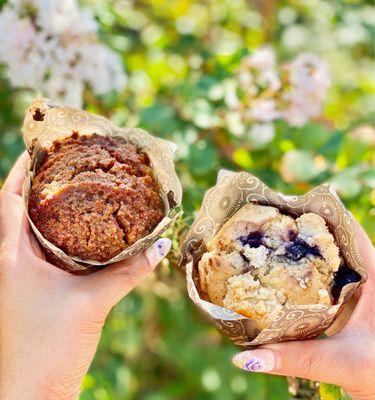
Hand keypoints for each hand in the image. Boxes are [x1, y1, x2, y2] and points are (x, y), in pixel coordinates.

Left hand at [0, 152, 171, 399]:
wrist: (33, 394)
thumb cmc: (50, 347)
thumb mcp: (93, 301)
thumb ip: (129, 271)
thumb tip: (160, 246)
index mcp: (11, 256)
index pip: (8, 199)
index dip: (22, 170)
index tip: (41, 148)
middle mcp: (9, 261)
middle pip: (17, 210)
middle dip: (38, 185)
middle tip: (66, 165)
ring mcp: (17, 276)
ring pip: (29, 231)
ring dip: (47, 209)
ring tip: (74, 191)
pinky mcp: (30, 289)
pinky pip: (41, 252)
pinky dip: (58, 236)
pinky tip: (82, 234)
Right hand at [232, 212, 374, 399]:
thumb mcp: (342, 364)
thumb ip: (295, 359)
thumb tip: (246, 357)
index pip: (350, 230)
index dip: (321, 210)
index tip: (288, 201)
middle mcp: (369, 277)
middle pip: (335, 240)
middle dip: (304, 228)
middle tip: (270, 220)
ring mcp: (359, 291)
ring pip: (329, 260)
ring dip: (303, 250)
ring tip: (272, 240)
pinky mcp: (350, 306)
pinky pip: (324, 279)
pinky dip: (304, 273)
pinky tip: (283, 276)